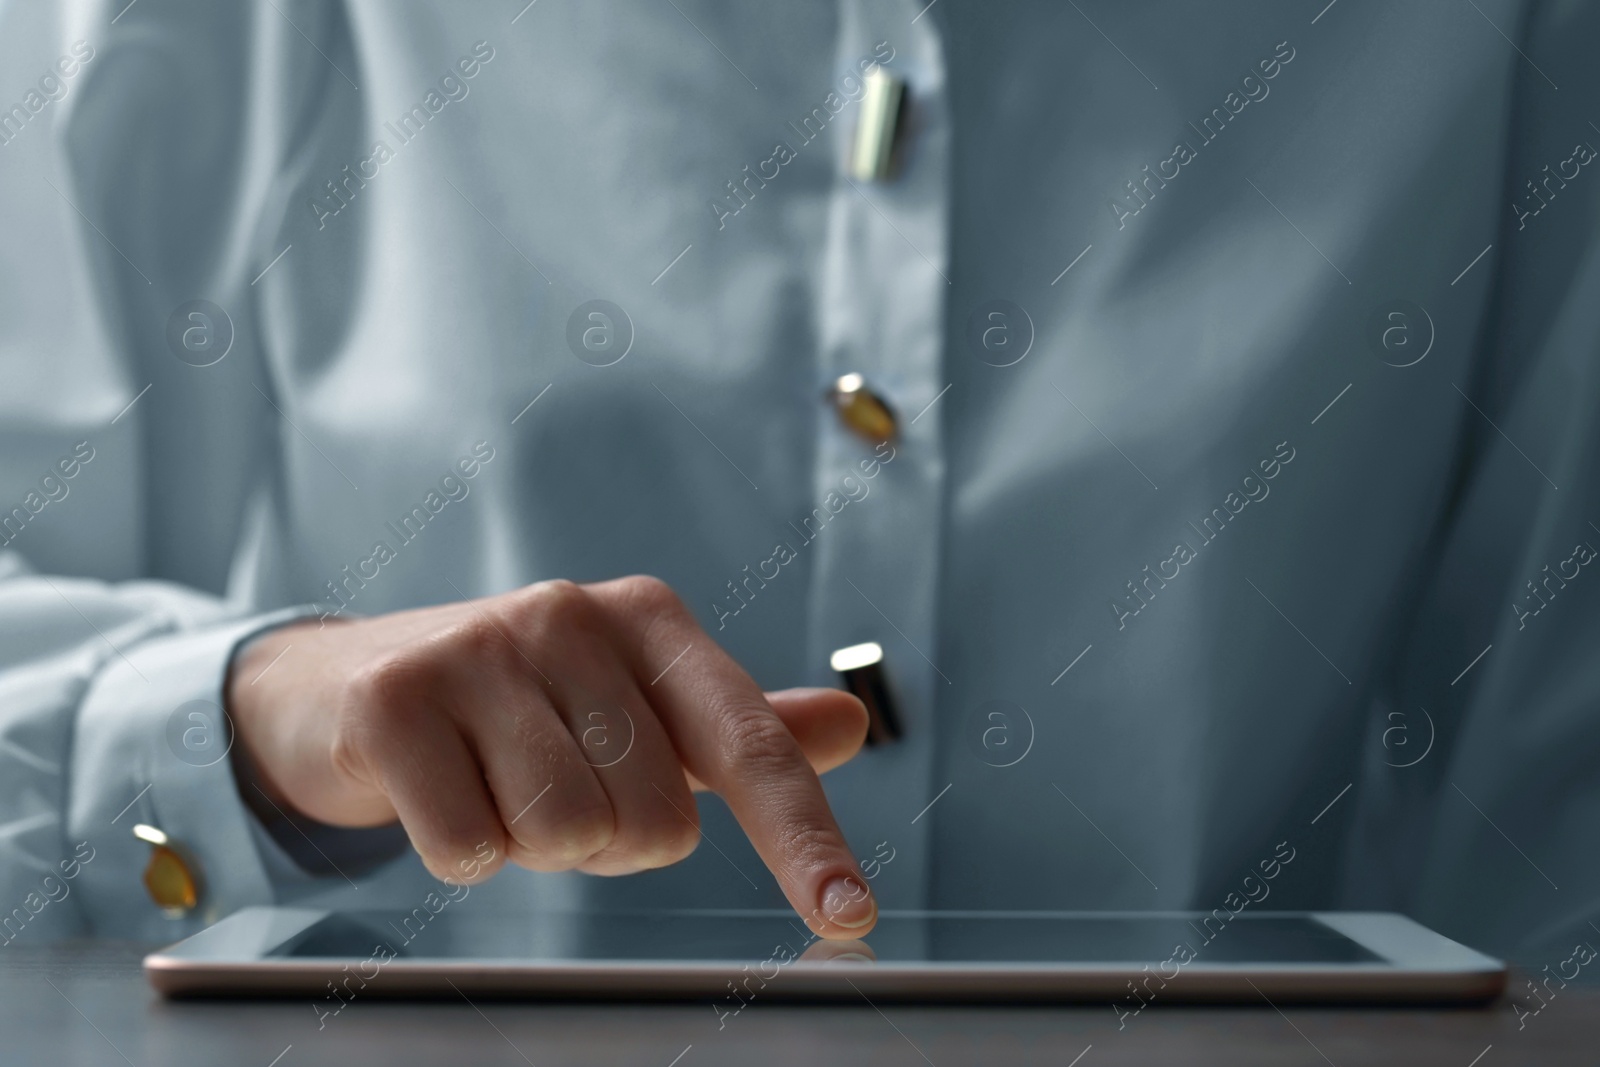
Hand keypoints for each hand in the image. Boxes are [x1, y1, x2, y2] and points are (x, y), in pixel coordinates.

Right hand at [227, 576, 875, 936]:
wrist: (342, 682)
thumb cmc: (517, 705)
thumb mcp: (634, 705)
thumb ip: (736, 729)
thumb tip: (850, 727)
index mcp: (649, 620)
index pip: (751, 745)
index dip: (804, 837)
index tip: (852, 915)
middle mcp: (573, 615)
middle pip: (655, 821)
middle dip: (607, 840)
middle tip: (550, 786)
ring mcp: (481, 650)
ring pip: (566, 836)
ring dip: (533, 845)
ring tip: (493, 783)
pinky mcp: (395, 697)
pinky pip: (469, 847)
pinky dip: (461, 849)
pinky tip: (437, 788)